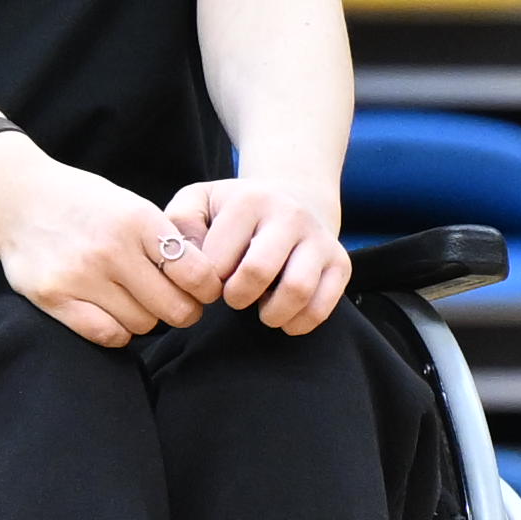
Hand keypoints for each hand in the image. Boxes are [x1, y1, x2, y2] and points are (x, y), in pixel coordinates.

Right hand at [0, 138, 200, 348]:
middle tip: (175, 304)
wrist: (15, 197)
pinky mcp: (54, 297)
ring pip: (143, 325)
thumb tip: (206, 280)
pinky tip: (112, 314)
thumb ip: (163, 238)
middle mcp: (111, 248)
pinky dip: (117, 331)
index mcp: (137, 219)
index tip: (201, 290)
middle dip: (182, 310)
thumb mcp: (129, 204)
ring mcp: (80, 275)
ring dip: (146, 319)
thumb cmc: (82, 203)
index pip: (196, 274)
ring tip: (133, 299)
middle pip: (174, 308)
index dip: (206, 289)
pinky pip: (107, 335)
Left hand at [154, 172, 350, 337]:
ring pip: (297, 290)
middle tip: (233, 297)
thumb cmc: (236, 210)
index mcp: (250, 199)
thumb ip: (179, 223)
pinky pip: (322, 307)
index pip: (218, 259)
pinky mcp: (340, 263)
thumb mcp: (200, 201)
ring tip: (260, 308)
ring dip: (270, 313)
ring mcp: (319, 238)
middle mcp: (289, 214)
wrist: (293, 197)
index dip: (207, 282)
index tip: (210, 280)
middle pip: (257, 272)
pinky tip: (283, 314)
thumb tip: (184, 257)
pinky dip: (298, 322)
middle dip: (237, 297)